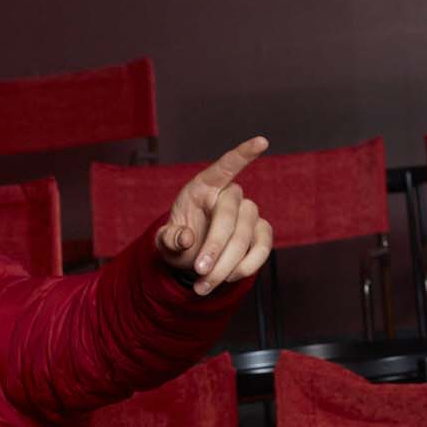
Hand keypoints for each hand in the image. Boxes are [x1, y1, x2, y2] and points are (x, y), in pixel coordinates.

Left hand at [156, 136, 273, 295]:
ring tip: (205, 285)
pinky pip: (262, 248)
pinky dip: (246, 267)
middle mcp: (230, 196)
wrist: (193, 261)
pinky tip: (228, 278)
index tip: (262, 142)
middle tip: (200, 272)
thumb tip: (184, 238)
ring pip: (245, 236)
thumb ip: (168, 239)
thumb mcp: (164, 242)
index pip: (225, 166)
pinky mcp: (260, 234)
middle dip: (215, 247)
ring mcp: (248, 214)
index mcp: (204, 188)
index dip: (243, 154)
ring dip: (226, 265)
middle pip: (230, 216)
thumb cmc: (178, 243)